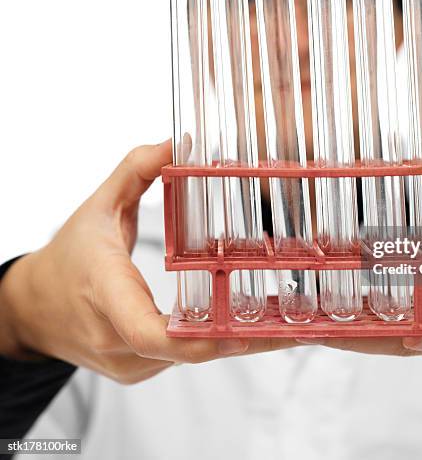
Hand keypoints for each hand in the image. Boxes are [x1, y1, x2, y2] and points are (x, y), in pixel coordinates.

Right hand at [0, 141, 293, 382]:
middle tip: (297, 327)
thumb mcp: (98, 206)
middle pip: (186, 350)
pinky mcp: (139, 369)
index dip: (197, 337)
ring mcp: (128, 362)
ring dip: (236, 341)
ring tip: (288, 326)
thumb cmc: (69, 257)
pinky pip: (184, 359)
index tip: (243, 328)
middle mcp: (116, 338)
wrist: (34, 307)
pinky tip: (248, 325)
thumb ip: (136, 169)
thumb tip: (180, 143)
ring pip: (192, 357)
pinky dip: (215, 342)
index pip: (147, 330)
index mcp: (105, 292)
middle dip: (244, 339)